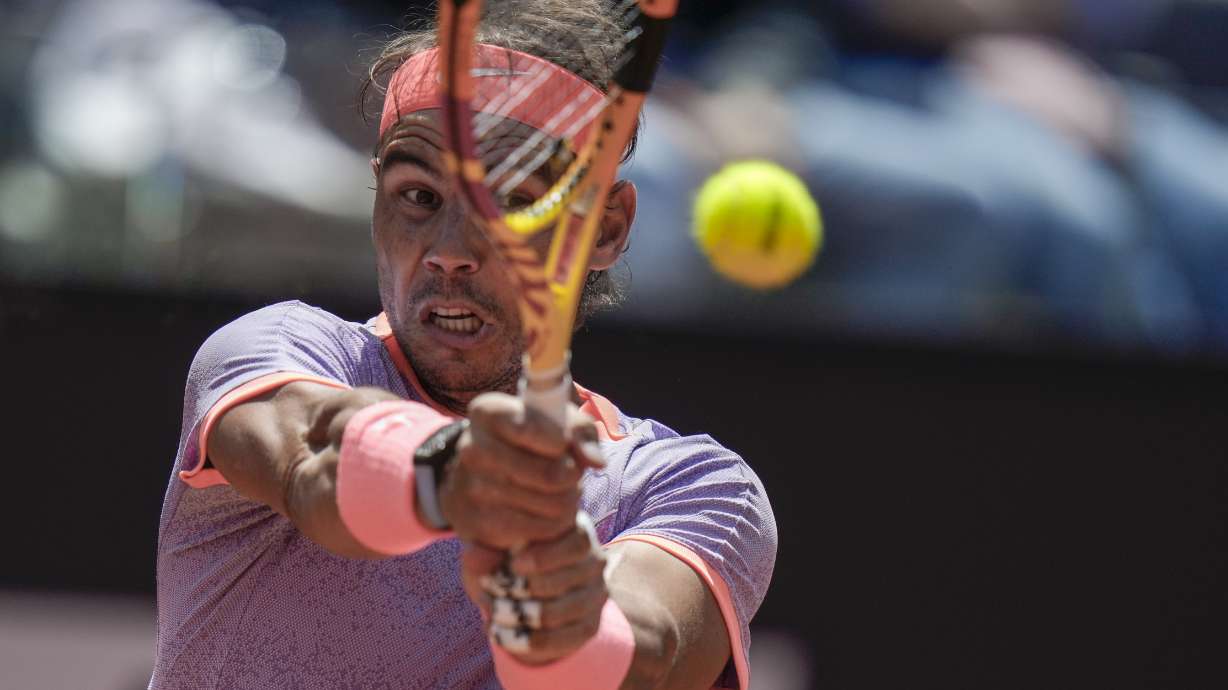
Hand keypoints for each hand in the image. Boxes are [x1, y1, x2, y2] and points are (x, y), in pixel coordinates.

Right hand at [439, 392, 604, 549]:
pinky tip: (544, 513)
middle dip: (572, 477)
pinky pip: (539, 532)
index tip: (561, 443)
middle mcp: (471, 448)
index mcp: (488, 412)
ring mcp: (470, 488)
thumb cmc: (532, 439)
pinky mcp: (477, 525)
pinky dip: (552, 526)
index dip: (561, 440)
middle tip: (568, 473)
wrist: (485, 474)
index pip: (533, 428)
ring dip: (567, 502)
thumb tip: (595, 462)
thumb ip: (582, 431)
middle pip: (552, 475)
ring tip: (557, 491)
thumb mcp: (558, 421)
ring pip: (552, 506)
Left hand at [461, 516, 609, 664]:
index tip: (514, 565)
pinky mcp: (590, 625)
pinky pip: (561, 639)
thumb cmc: (506, 560)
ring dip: (520, 616)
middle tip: (494, 592)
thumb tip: (475, 556)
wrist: (522, 593)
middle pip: (565, 581)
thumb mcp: (492, 553)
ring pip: (558, 612)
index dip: (545, 557)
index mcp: (576, 532)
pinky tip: (500, 635)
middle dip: (523, 590)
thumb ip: (483, 552)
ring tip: (493, 614)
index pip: (577, 544)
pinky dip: (526, 641)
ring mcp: (596, 594)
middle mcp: (594, 561)